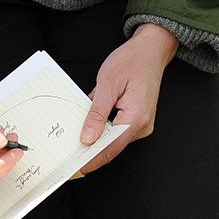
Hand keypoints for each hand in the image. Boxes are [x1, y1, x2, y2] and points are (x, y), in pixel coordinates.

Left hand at [78, 23, 178, 174]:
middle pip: (112, 147)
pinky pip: (118, 132)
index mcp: (135, 118)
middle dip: (90, 154)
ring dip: (96, 143)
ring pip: (114, 141)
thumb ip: (97, 112)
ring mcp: (142, 124)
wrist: (151, 50)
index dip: (91, 160)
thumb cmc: (131, 61)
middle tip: (68, 159)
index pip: (109, 148)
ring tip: (74, 146)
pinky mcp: (138, 120)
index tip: (73, 168)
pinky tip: (89, 131)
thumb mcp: (108, 84)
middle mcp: (142, 126)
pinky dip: (103, 133)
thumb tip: (87, 138)